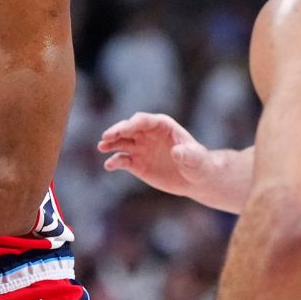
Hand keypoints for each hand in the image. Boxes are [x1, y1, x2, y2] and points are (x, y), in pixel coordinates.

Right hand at [97, 112, 216, 197]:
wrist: (195, 179)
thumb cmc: (199, 164)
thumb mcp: (196, 160)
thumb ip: (188, 155)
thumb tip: (176, 152)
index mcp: (162, 125)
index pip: (143, 120)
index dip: (132, 124)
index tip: (124, 129)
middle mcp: (147, 134)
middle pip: (128, 128)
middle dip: (117, 131)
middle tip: (106, 137)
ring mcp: (140, 148)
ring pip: (121, 142)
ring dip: (110, 143)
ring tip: (102, 147)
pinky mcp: (136, 163)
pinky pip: (122, 160)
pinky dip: (114, 162)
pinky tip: (109, 165)